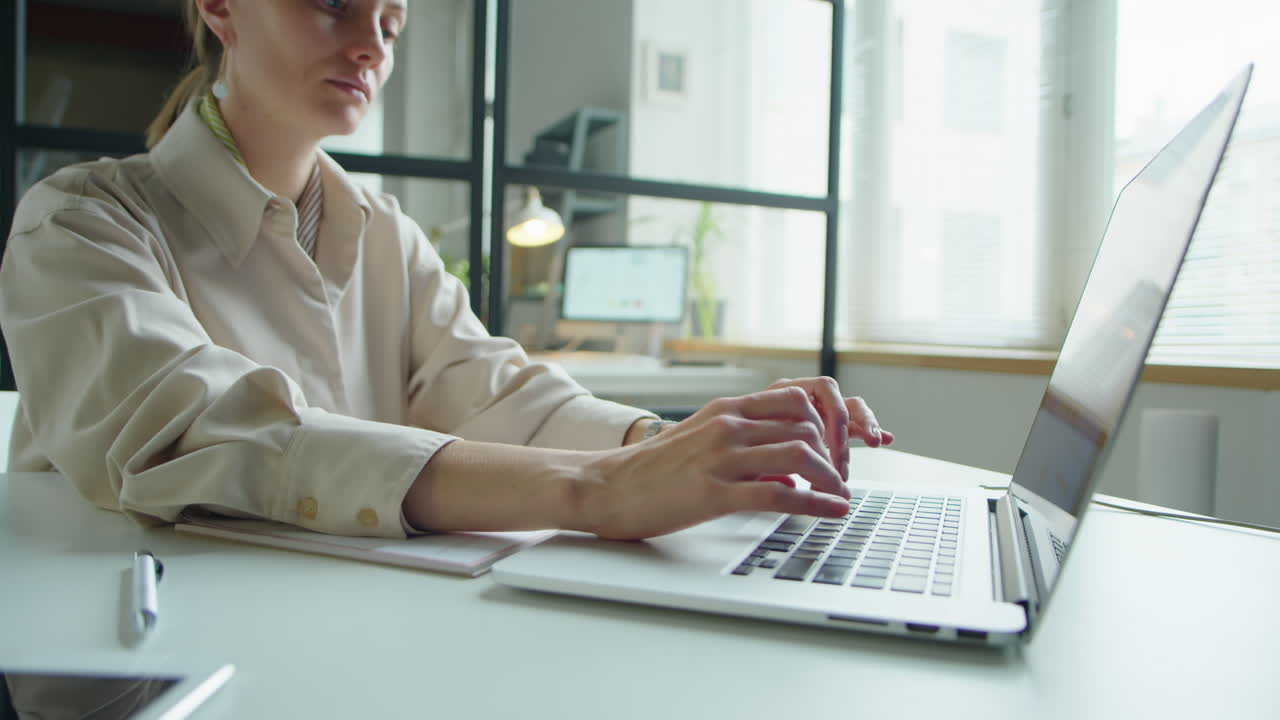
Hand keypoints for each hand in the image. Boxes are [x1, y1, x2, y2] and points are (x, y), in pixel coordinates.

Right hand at [578, 383, 890, 539]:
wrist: (605, 489)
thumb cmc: (651, 471)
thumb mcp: (700, 440)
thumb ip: (743, 442)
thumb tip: (788, 465)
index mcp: (725, 409)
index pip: (796, 398)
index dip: (827, 423)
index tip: (836, 449)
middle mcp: (727, 425)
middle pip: (807, 425)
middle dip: (835, 453)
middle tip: (840, 477)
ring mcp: (721, 457)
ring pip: (800, 455)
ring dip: (831, 479)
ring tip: (839, 496)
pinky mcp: (715, 492)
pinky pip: (781, 493)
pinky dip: (816, 504)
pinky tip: (831, 513)